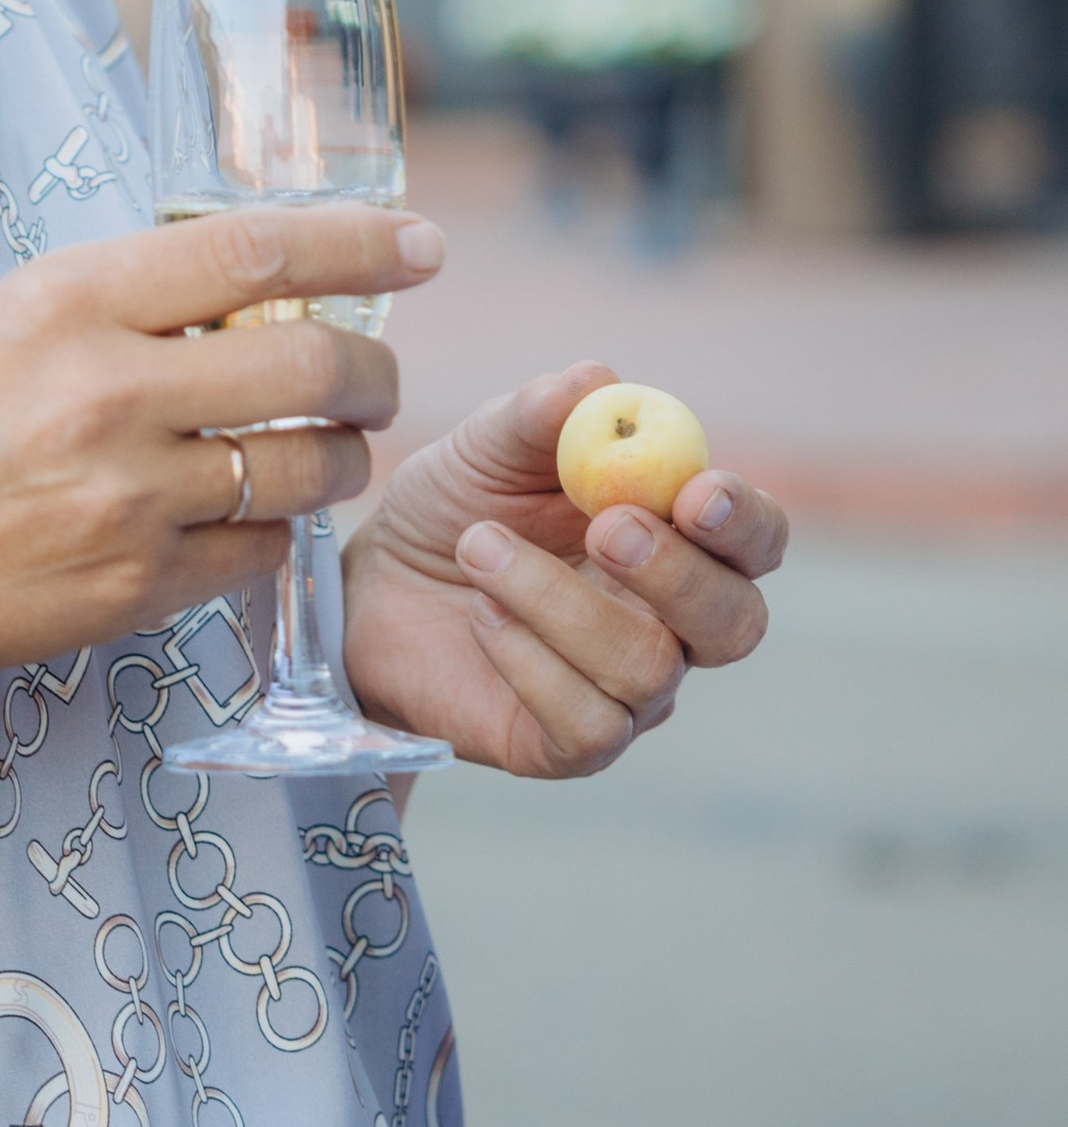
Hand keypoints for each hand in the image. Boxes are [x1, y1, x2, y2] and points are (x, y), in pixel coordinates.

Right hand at [0, 205, 444, 721]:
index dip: (357, 243)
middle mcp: (107, 394)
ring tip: (332, 450)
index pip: (253, 250)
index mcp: (64, 304)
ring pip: (307, 468)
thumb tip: (223, 281)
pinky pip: (263, 550)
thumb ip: (103, 304)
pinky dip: (278, 531)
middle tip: (379, 375)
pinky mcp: (138, 586)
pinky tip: (252, 517)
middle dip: (376, 369)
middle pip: (312, 365)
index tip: (417, 244)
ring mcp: (130, 498)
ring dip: (345, 455)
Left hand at [341, 361, 787, 778]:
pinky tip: (481, 617)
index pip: (756, 540)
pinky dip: (530, 661)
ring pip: (648, 668)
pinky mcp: (571, 744)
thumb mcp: (485, 448)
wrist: (371, 589)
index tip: (698, 493)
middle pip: (736, 622)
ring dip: (557, 600)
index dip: (745, 522)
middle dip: (677, 574)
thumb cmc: (454, 509)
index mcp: (675, 537)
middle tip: (605, 528)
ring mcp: (629, 691)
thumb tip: (599, 382)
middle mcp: (671, 621)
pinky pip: (591, 723)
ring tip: (477, 548)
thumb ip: (542, 417)